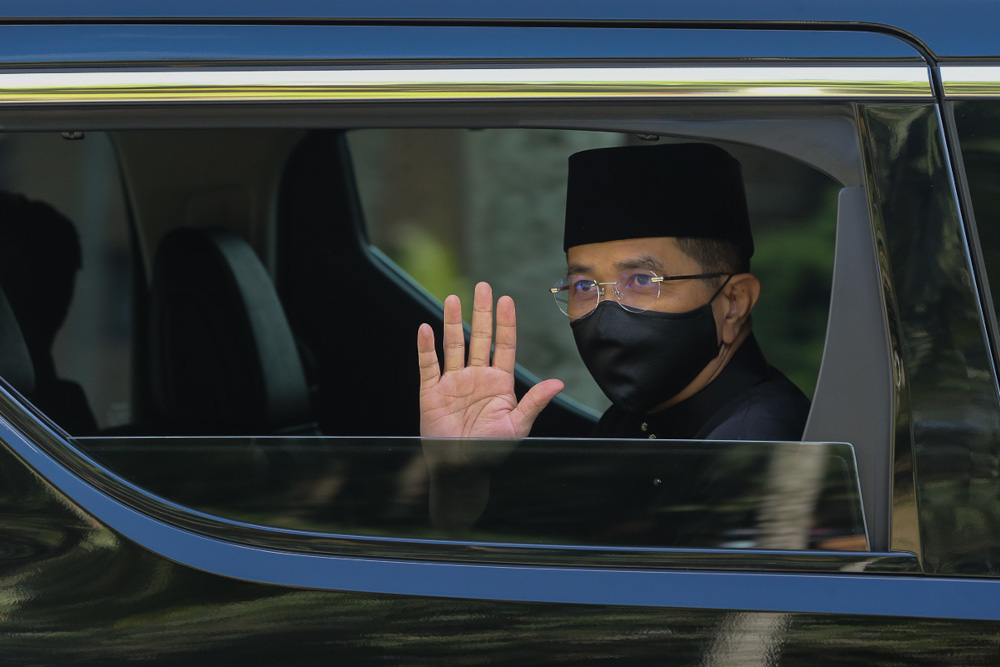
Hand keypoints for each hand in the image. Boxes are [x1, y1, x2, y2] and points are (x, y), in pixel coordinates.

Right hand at [417, 282, 563, 440]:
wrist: (461, 469)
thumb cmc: (491, 450)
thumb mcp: (517, 426)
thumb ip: (534, 402)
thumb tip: (558, 384)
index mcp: (499, 383)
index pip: (504, 346)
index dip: (505, 323)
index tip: (506, 300)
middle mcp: (477, 377)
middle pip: (479, 338)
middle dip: (481, 312)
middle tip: (483, 287)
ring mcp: (453, 382)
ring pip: (453, 345)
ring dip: (452, 322)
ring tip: (452, 298)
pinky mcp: (432, 391)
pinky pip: (428, 365)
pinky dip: (425, 347)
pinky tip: (426, 328)